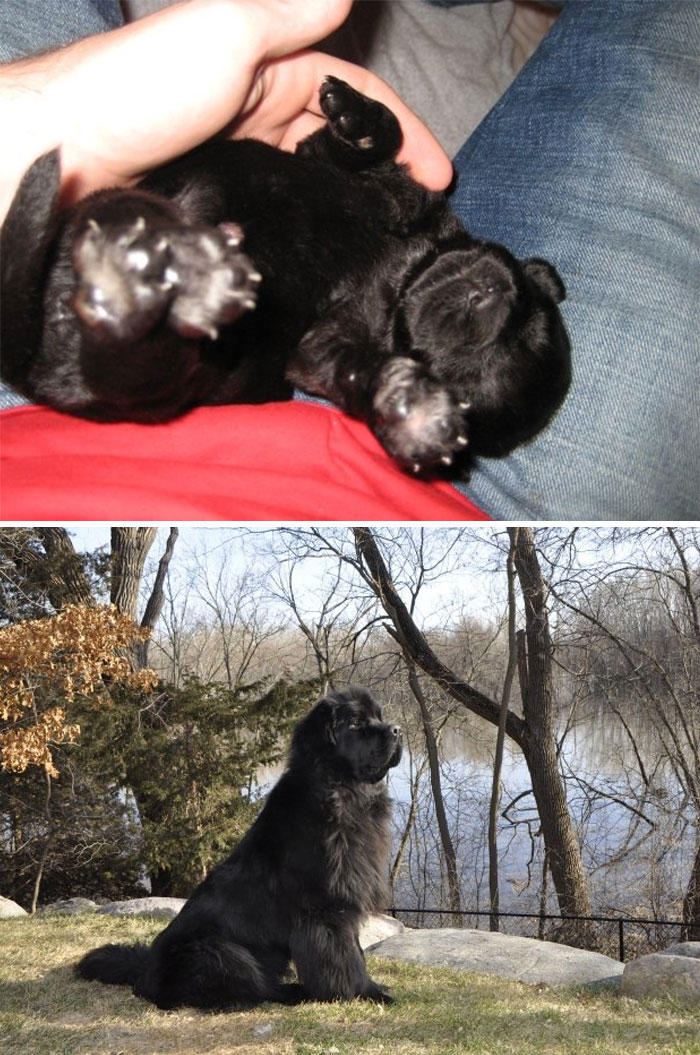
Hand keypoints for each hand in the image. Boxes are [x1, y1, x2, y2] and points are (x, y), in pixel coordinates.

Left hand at [0, 0, 451, 223]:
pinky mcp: (216, 205)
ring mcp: (235, 164)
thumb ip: (286, 19)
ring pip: (308, 186)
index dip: (401, 131)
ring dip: (346, 211)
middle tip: (417, 226)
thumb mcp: (223, 36)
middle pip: (337, 147)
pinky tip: (319, 258)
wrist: (64, 156)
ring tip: (381, 251)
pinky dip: (301, 233)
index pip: (353, 97)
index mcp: (267, 68)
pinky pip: (274, 218)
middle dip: (382, 178)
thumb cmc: (141, 90)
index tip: (439, 177)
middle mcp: (255, 116)